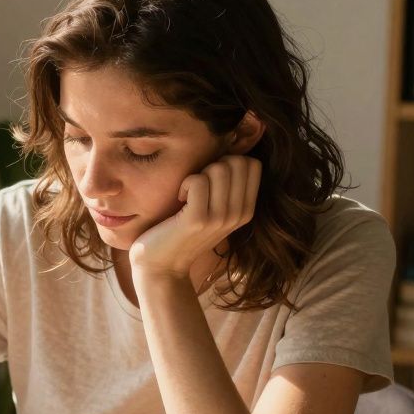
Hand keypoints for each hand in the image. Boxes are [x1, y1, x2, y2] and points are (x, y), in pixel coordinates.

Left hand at [129, 155, 260, 279]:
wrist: (162, 266)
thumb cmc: (182, 231)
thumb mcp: (214, 209)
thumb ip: (227, 186)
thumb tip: (232, 147)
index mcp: (246, 210)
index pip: (252, 164)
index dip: (228, 162)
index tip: (211, 181)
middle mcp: (238, 215)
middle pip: (237, 162)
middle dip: (213, 166)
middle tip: (197, 187)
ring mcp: (220, 218)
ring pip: (219, 168)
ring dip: (197, 175)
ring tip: (188, 195)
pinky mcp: (198, 220)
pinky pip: (198, 180)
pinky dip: (185, 183)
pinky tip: (179, 200)